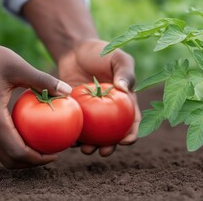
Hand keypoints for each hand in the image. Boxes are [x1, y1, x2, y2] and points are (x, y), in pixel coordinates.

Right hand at [0, 41, 71, 168]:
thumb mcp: (17, 66)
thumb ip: (43, 80)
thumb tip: (68, 91)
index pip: (17, 152)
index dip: (38, 159)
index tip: (57, 154)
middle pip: (9, 159)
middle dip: (32, 162)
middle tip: (53, 152)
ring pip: (1, 153)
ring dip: (22, 155)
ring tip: (43, 145)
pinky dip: (13, 145)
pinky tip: (28, 132)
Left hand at [58, 39, 140, 156]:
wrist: (75, 50)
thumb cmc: (101, 52)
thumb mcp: (117, 57)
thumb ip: (125, 72)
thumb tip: (125, 89)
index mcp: (124, 101)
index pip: (132, 121)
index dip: (132, 134)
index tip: (125, 142)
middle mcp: (109, 110)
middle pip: (112, 134)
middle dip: (109, 147)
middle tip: (102, 151)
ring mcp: (91, 113)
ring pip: (93, 135)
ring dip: (90, 146)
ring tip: (84, 149)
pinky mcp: (76, 111)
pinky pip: (76, 126)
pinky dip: (74, 134)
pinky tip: (70, 139)